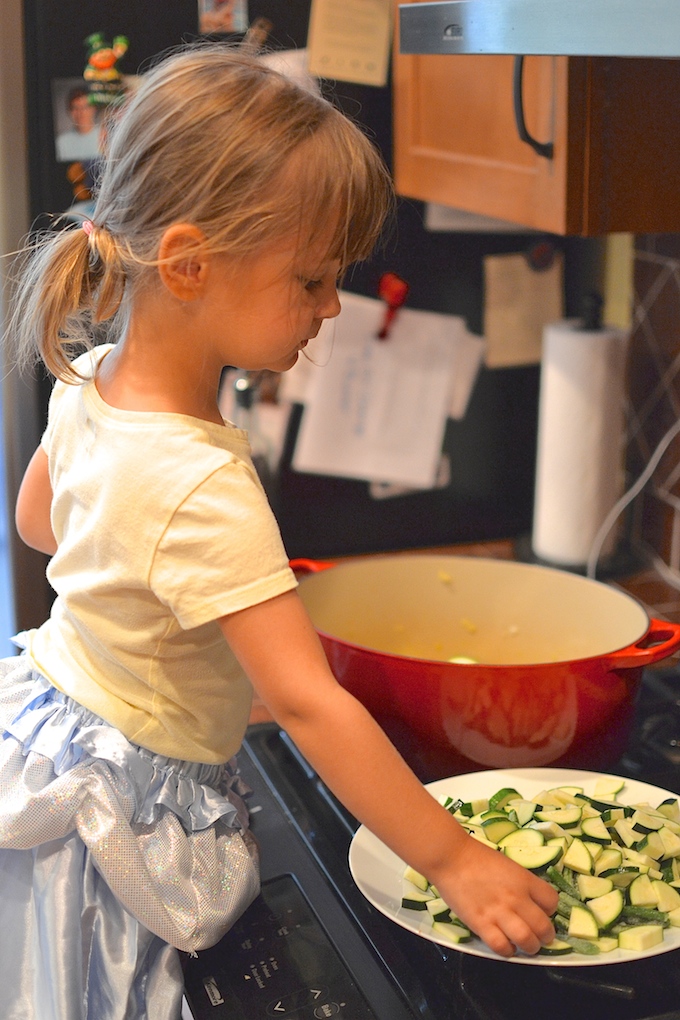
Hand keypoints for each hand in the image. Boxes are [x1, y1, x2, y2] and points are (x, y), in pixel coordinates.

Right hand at [429, 836, 557, 956]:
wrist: (451, 857)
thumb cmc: (477, 857)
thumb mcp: (508, 865)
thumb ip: (521, 883)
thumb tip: (529, 902)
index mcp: (524, 880)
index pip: (552, 901)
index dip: (550, 910)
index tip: (543, 912)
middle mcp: (516, 898)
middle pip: (543, 926)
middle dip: (546, 936)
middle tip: (541, 937)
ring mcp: (499, 912)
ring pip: (526, 940)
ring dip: (531, 947)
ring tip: (527, 946)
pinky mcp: (481, 924)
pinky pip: (501, 947)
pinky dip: (507, 951)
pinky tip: (506, 947)